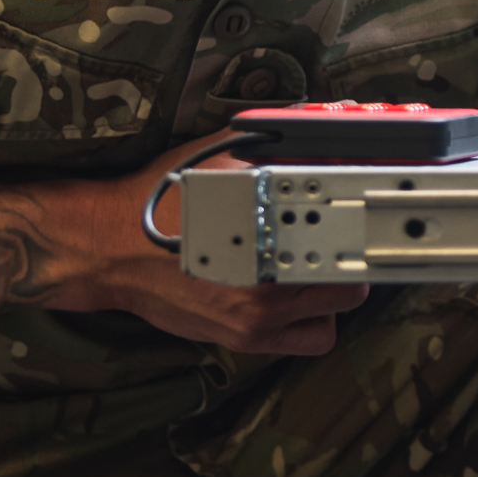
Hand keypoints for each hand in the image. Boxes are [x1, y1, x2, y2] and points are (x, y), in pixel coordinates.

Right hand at [36, 132, 368, 357]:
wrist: (109, 248)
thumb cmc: (161, 200)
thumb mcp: (221, 160)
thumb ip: (275, 151)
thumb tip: (319, 136)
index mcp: (264, 235)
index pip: (343, 238)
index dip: (361, 228)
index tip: (368, 220)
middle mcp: (265, 286)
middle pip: (350, 282)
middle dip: (347, 260)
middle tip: (335, 242)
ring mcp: (257, 318)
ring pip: (336, 314)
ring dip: (332, 294)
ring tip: (311, 269)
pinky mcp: (246, 339)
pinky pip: (308, 340)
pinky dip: (311, 322)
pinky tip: (294, 298)